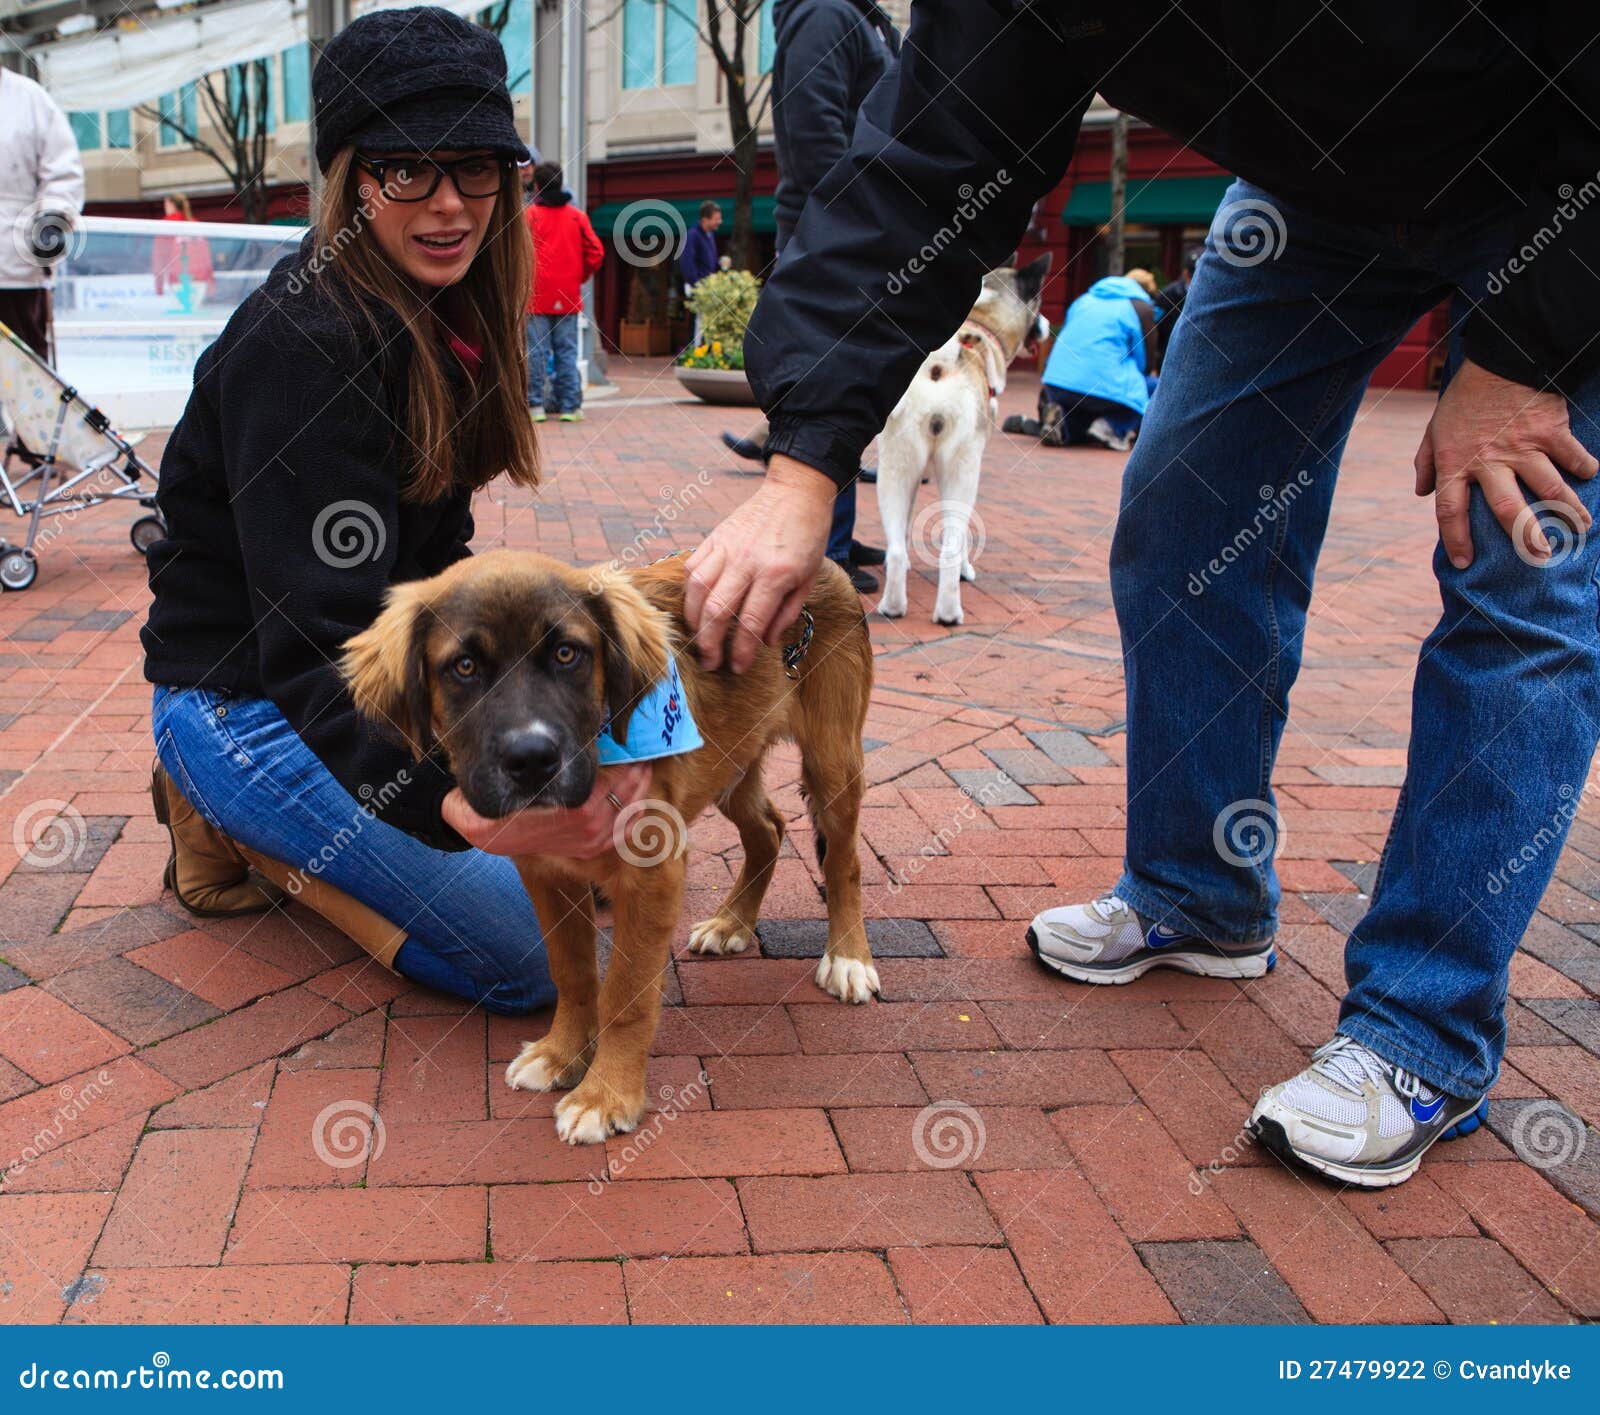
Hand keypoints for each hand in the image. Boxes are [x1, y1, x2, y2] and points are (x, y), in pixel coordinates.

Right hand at [441, 762, 652, 858]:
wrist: (485, 832)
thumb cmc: (494, 801)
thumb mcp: (505, 784)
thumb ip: (521, 771)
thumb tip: (536, 752)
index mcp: (563, 818)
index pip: (604, 791)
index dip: (620, 768)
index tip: (627, 747)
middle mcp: (580, 832)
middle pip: (622, 800)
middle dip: (635, 775)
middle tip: (643, 752)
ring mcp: (588, 844)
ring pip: (627, 817)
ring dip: (640, 792)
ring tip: (644, 768)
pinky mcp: (590, 850)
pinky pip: (624, 833)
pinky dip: (638, 816)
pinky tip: (644, 798)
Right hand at [684, 453, 834, 671]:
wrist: (795, 492)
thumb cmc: (807, 537)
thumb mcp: (809, 578)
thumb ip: (786, 612)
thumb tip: (766, 641)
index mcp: (776, 574)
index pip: (751, 622)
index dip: (741, 650)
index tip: (737, 667)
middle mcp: (747, 562)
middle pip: (717, 611)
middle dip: (710, 643)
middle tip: (711, 662)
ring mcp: (726, 548)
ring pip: (697, 590)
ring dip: (694, 621)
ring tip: (699, 639)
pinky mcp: (714, 538)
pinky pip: (692, 568)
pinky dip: (689, 592)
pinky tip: (694, 607)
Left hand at [1416, 359, 1596, 567]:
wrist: (1500, 360)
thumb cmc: (1464, 399)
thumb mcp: (1434, 429)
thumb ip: (1426, 463)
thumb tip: (1422, 493)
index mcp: (1456, 463)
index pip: (1450, 511)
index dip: (1455, 540)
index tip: (1463, 563)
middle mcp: (1489, 461)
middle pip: (1507, 509)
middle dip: (1525, 537)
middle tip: (1540, 557)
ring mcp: (1523, 447)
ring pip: (1549, 488)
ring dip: (1567, 511)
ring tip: (1581, 528)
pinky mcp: (1551, 431)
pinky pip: (1572, 456)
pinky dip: (1584, 468)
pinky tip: (1590, 477)